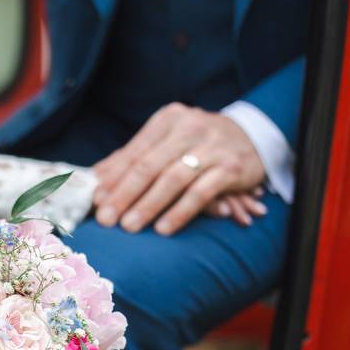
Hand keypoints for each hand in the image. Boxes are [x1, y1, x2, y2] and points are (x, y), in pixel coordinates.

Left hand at [92, 102, 266, 234]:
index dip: (113, 178)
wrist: (254, 136)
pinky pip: (201, 192)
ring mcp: (212, 147)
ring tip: (129, 226)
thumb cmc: (199, 143)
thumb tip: (96, 178)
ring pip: (173, 179)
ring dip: (148, 205)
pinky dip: (180, 212)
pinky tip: (163, 228)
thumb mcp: (168, 141)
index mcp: (168, 120)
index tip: (95, 201)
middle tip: (106, 219)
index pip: (134, 152)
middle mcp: (189, 128)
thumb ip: (133, 157)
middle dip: (124, 194)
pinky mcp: (231, 168)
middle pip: (149, 165)